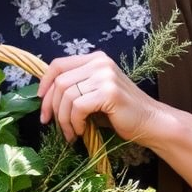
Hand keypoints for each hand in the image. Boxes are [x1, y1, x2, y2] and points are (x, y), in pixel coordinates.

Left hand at [38, 51, 160, 143]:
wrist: (151, 123)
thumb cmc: (120, 112)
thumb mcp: (94, 94)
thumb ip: (76, 87)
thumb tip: (45, 95)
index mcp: (95, 59)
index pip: (58, 64)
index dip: (45, 82)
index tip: (41, 101)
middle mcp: (100, 63)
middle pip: (59, 81)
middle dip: (50, 105)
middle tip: (49, 123)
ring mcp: (105, 76)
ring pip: (67, 95)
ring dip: (63, 119)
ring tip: (70, 132)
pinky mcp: (109, 92)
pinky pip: (78, 107)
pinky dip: (74, 122)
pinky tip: (80, 131)